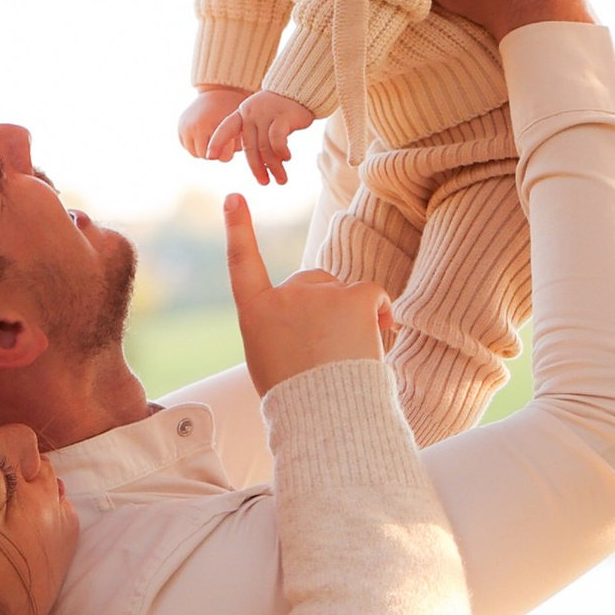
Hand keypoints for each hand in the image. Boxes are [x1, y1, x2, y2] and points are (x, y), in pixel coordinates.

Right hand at [178, 84, 248, 161]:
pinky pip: (187, 146)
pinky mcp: (180, 126)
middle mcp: (193, 126)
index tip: (231, 145)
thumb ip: (234, 145)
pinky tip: (205, 135)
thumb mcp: (237, 126)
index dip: (225, 154)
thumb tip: (224, 159)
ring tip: (215, 138)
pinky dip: (195, 144)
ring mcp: (184, 126)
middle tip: (224, 143)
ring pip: (194, 153)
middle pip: (204, 156)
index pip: (216, 156)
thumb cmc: (232, 109)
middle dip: (214, 152)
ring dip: (204, 150)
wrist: (219, 92)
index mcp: (208, 124)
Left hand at [205, 87, 312, 185]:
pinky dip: (280, 151)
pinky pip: (277, 138)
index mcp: (243, 113)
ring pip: (265, 146)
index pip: (226, 128)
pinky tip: (287, 159)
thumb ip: (256, 137)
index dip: (217, 142)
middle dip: (257, 168)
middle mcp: (251, 112)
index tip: (209, 157)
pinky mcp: (283, 116)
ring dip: (273, 166)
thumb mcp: (262, 121)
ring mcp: (267, 113)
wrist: (300, 91)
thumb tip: (257, 165)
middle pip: (249, 146)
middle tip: (264, 182)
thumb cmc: (280, 111)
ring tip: (281, 179)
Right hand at [223, 194, 392, 392]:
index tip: (235, 197)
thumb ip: (279, 327)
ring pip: (343, 293)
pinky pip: (371, 292)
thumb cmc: (297, 398)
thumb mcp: (269, 360)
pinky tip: (379, 334)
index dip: (238, 228)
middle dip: (324, 306)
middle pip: (310, 283)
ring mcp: (318, 293)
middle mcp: (283, 295)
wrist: (325, 418)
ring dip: (351, 316)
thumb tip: (308, 320)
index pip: (241, 261)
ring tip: (347, 356)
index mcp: (255, 312)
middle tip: (327, 351)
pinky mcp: (353, 296)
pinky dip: (379, 311)